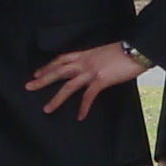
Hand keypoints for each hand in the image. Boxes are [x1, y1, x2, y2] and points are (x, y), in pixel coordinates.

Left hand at [27, 42, 146, 119]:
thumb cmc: (124, 52)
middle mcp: (84, 62)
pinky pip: (88, 95)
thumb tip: (92, 67)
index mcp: (85, 54)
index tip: (37, 73)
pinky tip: (79, 116)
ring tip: (47, 109)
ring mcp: (91, 71)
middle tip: (28, 87)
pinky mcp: (101, 80)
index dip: (48, 66)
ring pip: (68, 86)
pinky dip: (83, 107)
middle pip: (58, 71)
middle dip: (42, 80)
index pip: (61, 59)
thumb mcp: (103, 53)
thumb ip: (94, 60)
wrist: (136, 49)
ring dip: (56, 99)